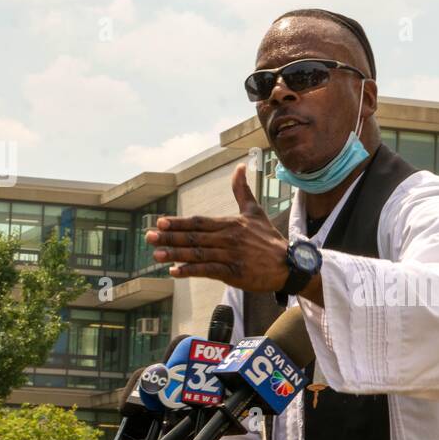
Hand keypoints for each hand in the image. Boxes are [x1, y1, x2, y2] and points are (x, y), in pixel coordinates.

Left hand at [146, 164, 290, 290]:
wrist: (289, 264)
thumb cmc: (269, 239)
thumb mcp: (255, 211)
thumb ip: (242, 190)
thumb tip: (240, 166)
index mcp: (230, 224)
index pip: (199, 222)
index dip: (179, 223)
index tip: (160, 222)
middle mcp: (228, 239)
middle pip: (194, 237)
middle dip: (170, 238)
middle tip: (149, 238)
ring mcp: (231, 256)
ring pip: (198, 254)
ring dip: (176, 254)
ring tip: (157, 255)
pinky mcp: (234, 273)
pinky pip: (208, 271)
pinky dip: (191, 271)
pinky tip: (175, 271)